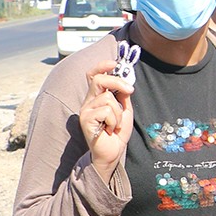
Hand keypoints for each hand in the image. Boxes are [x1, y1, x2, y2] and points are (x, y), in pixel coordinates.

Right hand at [79, 64, 134, 182]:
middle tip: (130, 90)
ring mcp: (85, 110)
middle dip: (117, 82)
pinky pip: (106, 111)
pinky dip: (114, 120)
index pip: (93, 76)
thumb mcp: (125, 110)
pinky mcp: (85, 119)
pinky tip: (110, 129)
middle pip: (99, 80)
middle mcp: (88, 102)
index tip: (114, 63)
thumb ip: (123, 96)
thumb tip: (125, 82)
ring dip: (119, 113)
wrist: (112, 153)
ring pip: (108, 98)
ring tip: (115, 124)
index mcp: (97, 97)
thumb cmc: (117, 133)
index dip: (101, 66)